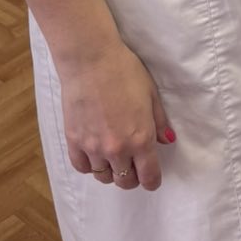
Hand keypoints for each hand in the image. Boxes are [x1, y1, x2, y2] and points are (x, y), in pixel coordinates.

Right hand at [59, 42, 173, 192]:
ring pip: (103, 176)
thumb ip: (159, 121)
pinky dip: (89, 166)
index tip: (152, 179)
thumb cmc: (124, 71)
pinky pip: (82, 167)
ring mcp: (93, 147)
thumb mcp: (151, 94)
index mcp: (141, 139)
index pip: (148, 176)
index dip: (152, 181)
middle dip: (132, 178)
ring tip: (113, 157)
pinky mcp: (74, 140)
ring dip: (110, 171)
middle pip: (125, 181)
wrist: (90, 59)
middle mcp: (117, 149)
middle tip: (133, 166)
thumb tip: (167, 140)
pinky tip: (94, 154)